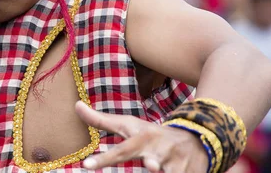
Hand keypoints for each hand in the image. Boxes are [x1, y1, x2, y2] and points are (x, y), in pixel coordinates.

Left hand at [75, 101, 208, 171]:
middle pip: (154, 161)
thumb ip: (101, 121)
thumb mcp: (128, 126)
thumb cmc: (150, 135)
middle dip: (154, 165)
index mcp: (142, 139)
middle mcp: (159, 151)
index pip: (120, 151)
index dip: (104, 159)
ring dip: (169, 172)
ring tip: (158, 168)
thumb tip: (75, 105)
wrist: (194, 136)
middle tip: (151, 164)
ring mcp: (177, 164)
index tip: (86, 166)